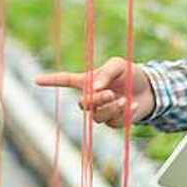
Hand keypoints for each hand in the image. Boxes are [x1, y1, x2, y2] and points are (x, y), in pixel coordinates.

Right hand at [34, 57, 154, 127]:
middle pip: (83, 104)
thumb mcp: (118, 65)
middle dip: (97, 100)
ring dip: (110, 108)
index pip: (65, 81)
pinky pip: (111, 122)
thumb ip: (105, 73)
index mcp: (87, 81)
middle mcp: (91, 97)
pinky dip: (123, 113)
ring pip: (96, 116)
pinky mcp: (113, 122)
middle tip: (110, 94)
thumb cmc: (131, 74)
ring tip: (124, 100)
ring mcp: (101, 111)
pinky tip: (132, 105)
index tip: (36, 80)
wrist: (150, 89)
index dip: (51, 80)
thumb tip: (93, 88)